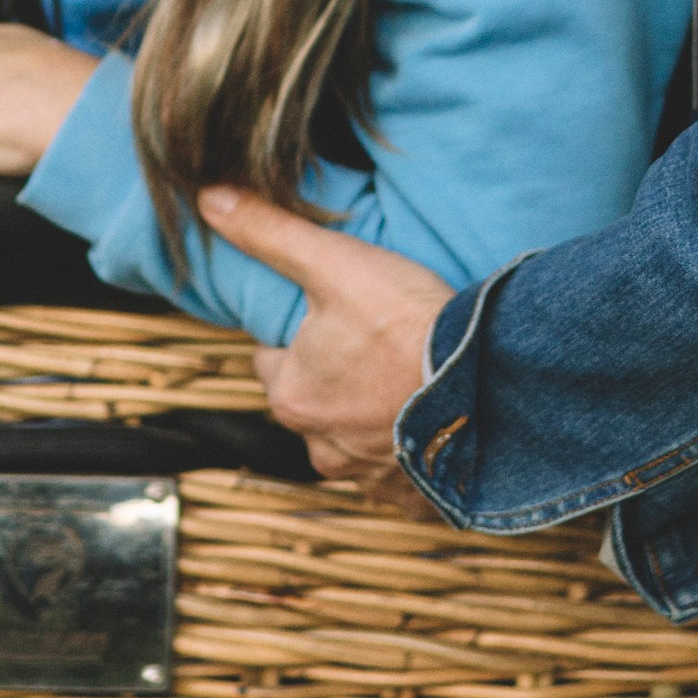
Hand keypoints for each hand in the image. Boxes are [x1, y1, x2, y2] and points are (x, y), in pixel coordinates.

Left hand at [197, 186, 453, 490]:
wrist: (488, 383)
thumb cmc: (406, 323)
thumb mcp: (333, 263)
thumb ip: (269, 233)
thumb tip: (209, 199)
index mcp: (290, 394)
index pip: (273, 360)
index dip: (300, 336)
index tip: (334, 318)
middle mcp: (320, 446)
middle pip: (313, 403)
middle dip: (333, 380)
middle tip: (374, 345)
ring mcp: (367, 476)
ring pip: (354, 441)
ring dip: (371, 420)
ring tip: (406, 382)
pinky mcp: (412, 498)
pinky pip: (401, 478)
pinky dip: (410, 456)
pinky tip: (431, 428)